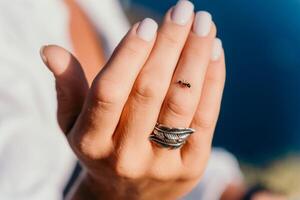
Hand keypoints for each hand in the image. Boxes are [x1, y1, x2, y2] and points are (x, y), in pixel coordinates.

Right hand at [40, 1, 224, 198]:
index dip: (129, 55)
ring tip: (205, 24)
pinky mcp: (191, 166)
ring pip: (182, 102)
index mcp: (91, 142)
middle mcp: (125, 155)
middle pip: (151, 91)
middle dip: (170, 44)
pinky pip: (206, 118)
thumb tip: (50, 50)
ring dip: (197, 57)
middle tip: (184, 10)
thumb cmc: (99, 148)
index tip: (147, 23)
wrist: (127, 194)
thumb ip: (67, 87)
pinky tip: (215, 51)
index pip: (110, 91)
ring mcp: (162, 164)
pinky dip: (213, 81)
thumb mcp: (74, 124)